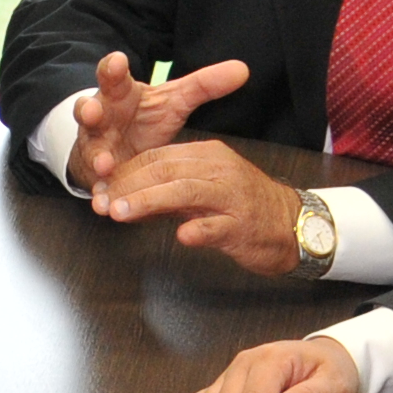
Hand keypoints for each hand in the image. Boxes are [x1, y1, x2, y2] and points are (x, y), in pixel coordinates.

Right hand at [62, 52, 249, 195]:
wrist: (118, 146)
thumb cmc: (144, 117)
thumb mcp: (174, 101)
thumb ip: (204, 86)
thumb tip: (243, 69)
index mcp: (120, 93)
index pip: (113, 75)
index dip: (112, 68)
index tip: (117, 62)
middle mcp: (102, 116)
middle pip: (89, 107)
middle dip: (89, 109)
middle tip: (93, 111)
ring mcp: (95, 144)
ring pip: (88, 147)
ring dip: (95, 155)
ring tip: (105, 164)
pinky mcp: (94, 173)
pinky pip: (93, 181)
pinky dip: (99, 189)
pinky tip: (104, 198)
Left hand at [94, 137, 299, 277]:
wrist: (292, 225)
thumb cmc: (243, 208)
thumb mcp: (203, 192)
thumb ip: (168, 193)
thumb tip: (126, 197)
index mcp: (207, 156)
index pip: (158, 157)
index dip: (125, 171)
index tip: (100, 186)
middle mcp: (218, 170)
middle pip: (165, 170)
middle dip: (128, 185)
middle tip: (101, 199)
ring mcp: (232, 197)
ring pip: (185, 192)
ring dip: (149, 201)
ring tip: (120, 212)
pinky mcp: (243, 226)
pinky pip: (217, 226)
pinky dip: (198, 229)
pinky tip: (180, 236)